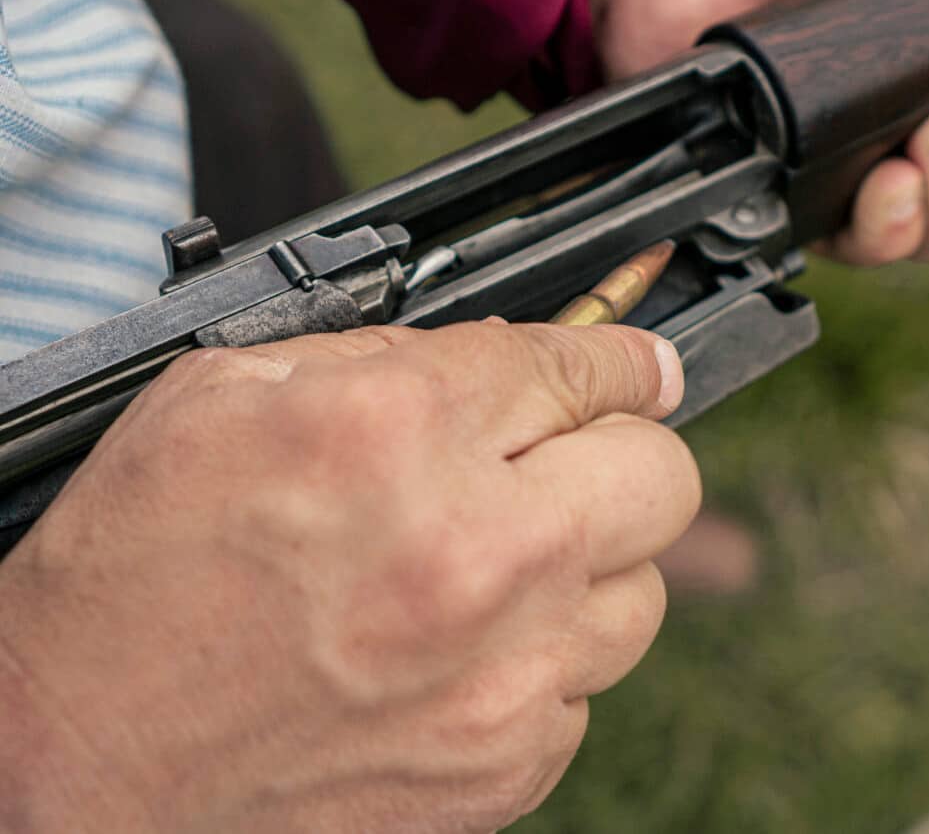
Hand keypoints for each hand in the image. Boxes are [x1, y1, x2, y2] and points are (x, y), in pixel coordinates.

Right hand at [0, 323, 698, 832]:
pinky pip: (587, 688)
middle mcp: (473, 554)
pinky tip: (462, 652)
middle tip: (570, 461)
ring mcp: (504, 674)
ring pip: (642, 590)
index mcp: (395, 433)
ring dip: (588, 565)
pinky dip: (542, 660)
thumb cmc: (128, 591)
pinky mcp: (508, 763)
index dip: (618, 358)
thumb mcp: (222, 401)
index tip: (637, 366)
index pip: (581, 364)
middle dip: (623, 453)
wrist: (67, 774)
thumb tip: (512, 353)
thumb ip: (385, 358)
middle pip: (662, 475)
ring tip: (499, 569)